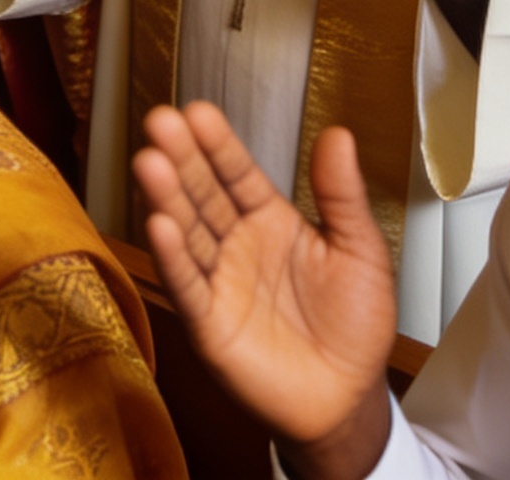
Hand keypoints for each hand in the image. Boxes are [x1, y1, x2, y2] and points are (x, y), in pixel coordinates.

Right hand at [135, 103, 395, 473]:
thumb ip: (341, 194)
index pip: (237, 173)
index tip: (197, 112)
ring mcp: (221, 283)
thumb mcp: (359, 247)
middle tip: (161, 121)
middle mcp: (238, 245)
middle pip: (204, 194)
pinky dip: (172, 258)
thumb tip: (338, 134)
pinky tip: (159, 225)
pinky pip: (190, 287)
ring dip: (168, 199)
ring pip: (189, 233)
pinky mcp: (211, 326)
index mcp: (271, 219)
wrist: (350, 398)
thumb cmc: (355, 323)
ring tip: (150, 163)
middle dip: (182, 159)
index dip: (218, 144)